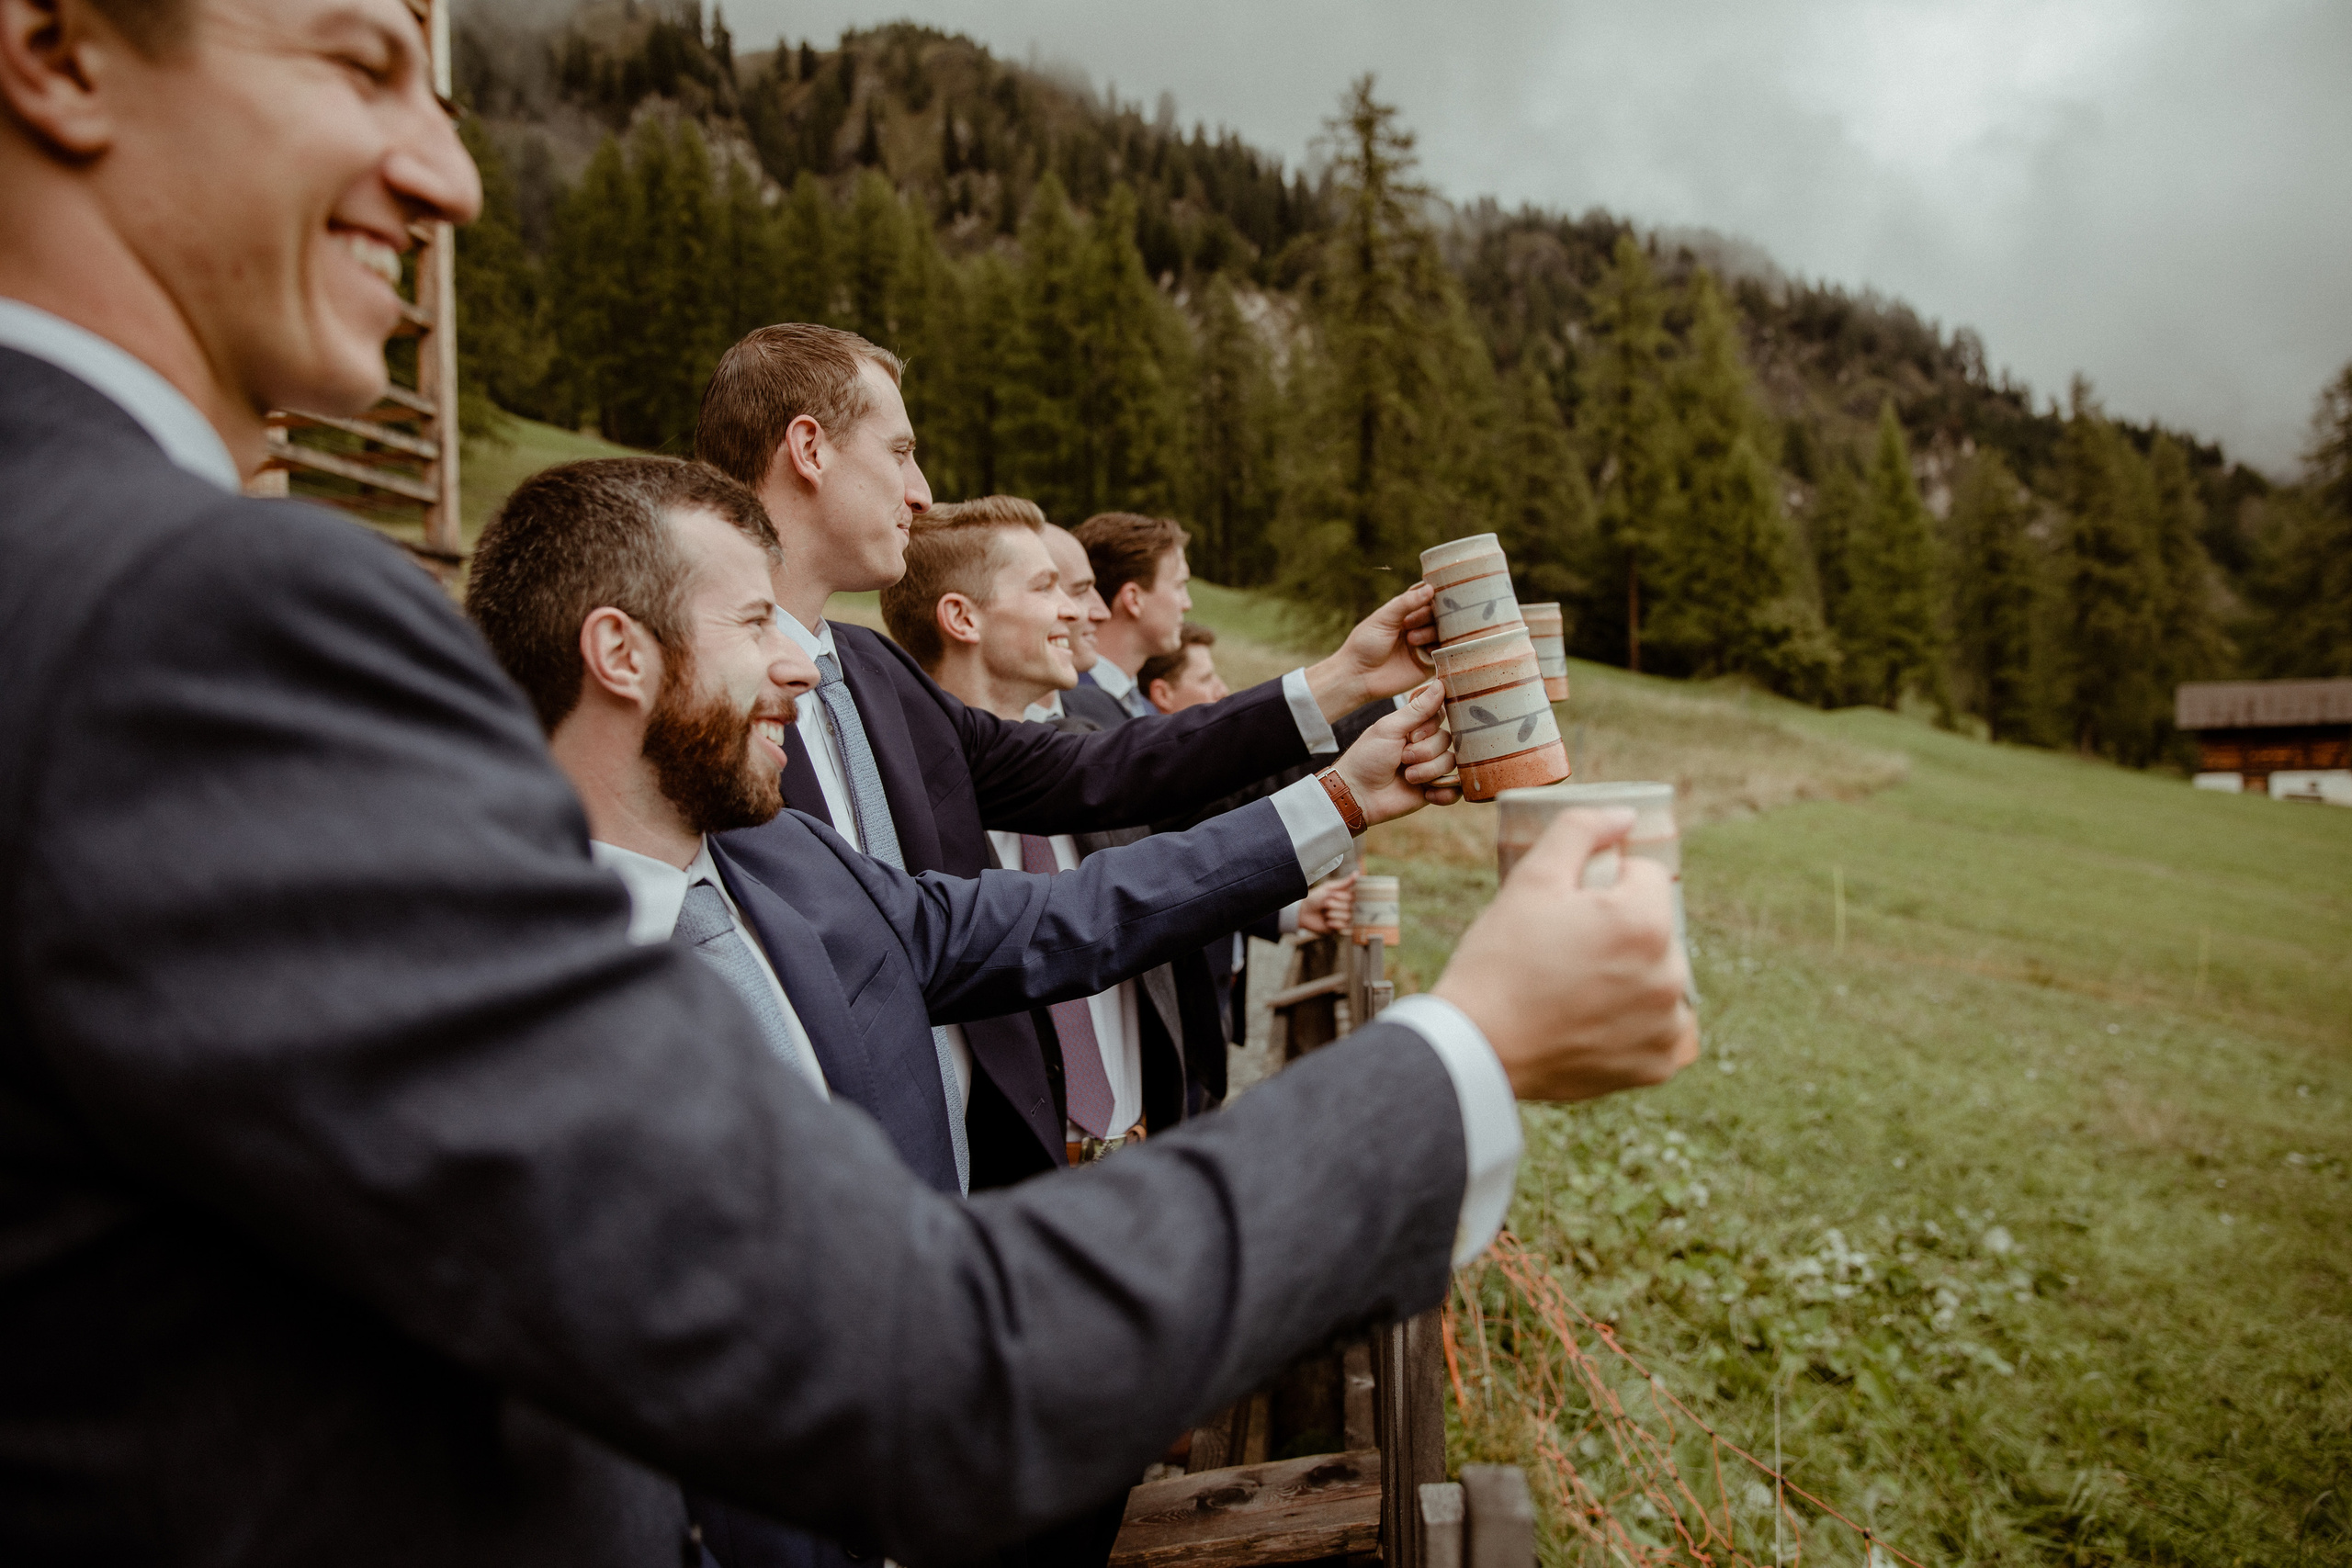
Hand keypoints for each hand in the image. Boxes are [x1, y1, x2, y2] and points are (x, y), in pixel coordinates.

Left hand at [1295, 871, 1358, 934]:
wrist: (1303, 912)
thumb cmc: (1315, 898)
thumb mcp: (1329, 888)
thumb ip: (1344, 883)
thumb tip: (1357, 873)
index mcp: (1346, 896)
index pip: (1354, 896)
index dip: (1342, 896)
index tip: (1333, 895)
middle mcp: (1348, 907)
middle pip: (1350, 907)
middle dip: (1335, 905)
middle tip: (1326, 904)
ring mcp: (1345, 918)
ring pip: (1347, 916)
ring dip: (1333, 914)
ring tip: (1325, 913)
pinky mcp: (1340, 929)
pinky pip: (1343, 926)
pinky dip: (1333, 923)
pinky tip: (1327, 921)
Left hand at [1302, 582, 1438, 719]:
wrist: (1357, 676)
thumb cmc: (1365, 644)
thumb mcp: (1383, 618)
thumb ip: (1405, 603)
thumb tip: (1430, 588)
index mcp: (1406, 613)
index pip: (1427, 599)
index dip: (1431, 596)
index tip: (1432, 595)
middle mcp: (1418, 627)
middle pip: (1439, 614)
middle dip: (1428, 616)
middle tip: (1408, 624)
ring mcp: (1424, 645)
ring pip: (1444, 632)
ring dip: (1431, 632)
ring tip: (1411, 640)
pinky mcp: (1428, 664)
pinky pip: (1445, 654)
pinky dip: (1440, 649)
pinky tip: (1426, 650)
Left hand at [1331, 683, 1455, 826]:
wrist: (1358, 794)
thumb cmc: (1367, 757)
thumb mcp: (1390, 728)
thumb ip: (1418, 709)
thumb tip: (1441, 683)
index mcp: (1416, 727)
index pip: (1441, 716)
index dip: (1429, 728)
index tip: (1411, 736)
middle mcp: (1427, 745)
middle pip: (1447, 740)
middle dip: (1423, 752)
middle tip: (1401, 759)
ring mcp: (1432, 767)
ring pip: (1451, 763)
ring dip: (1427, 771)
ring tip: (1407, 777)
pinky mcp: (1436, 790)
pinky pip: (1456, 789)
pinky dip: (1443, 792)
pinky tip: (1426, 792)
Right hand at [1433, 807, 1697, 1100]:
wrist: (1477, 1046)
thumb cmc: (1500, 958)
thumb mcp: (1531, 879)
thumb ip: (1580, 830)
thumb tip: (1625, 816)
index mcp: (1646, 922)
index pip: (1643, 878)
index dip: (1601, 886)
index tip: (1566, 912)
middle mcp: (1671, 976)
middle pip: (1654, 929)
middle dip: (1619, 931)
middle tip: (1563, 953)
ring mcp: (1666, 1026)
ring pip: (1656, 978)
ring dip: (1630, 976)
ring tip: (1574, 988)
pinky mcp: (1655, 1065)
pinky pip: (1655, 1029)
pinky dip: (1631, 1024)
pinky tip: (1589, 1021)